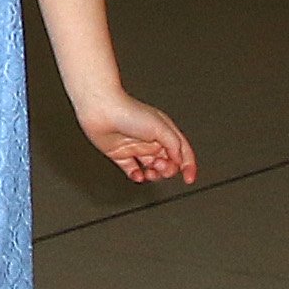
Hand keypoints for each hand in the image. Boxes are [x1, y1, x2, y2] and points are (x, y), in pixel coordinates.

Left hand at [75, 86, 194, 185]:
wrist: (100, 110)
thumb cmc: (129, 112)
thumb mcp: (161, 128)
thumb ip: (175, 145)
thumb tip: (179, 161)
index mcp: (164, 131)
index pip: (181, 152)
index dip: (188, 166)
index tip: (188, 178)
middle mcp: (151, 140)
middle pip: (167, 163)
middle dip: (167, 169)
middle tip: (160, 166)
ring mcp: (135, 148)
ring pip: (151, 169)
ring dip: (154, 175)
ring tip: (150, 172)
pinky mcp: (120, 155)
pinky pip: (132, 171)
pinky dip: (137, 176)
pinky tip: (138, 175)